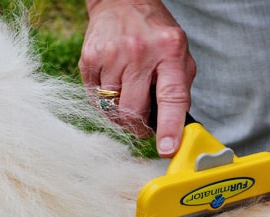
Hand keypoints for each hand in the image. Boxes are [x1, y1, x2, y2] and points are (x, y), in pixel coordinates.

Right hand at [80, 0, 195, 156]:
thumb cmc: (156, 35)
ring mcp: (111, 55)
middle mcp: (139, 53)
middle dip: (139, 125)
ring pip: (112, 108)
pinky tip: (114, 86)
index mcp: (170, 52)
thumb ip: (180, 89)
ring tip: (128, 98)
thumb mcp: (180, 55)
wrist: (122, 2)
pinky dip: (105, 101)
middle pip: (134, 110)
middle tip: (143, 124)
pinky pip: (95, 98)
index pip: (172, 97)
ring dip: (121, 114)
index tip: (167, 149)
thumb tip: (175, 128)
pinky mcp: (89, 58)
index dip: (170, 127)